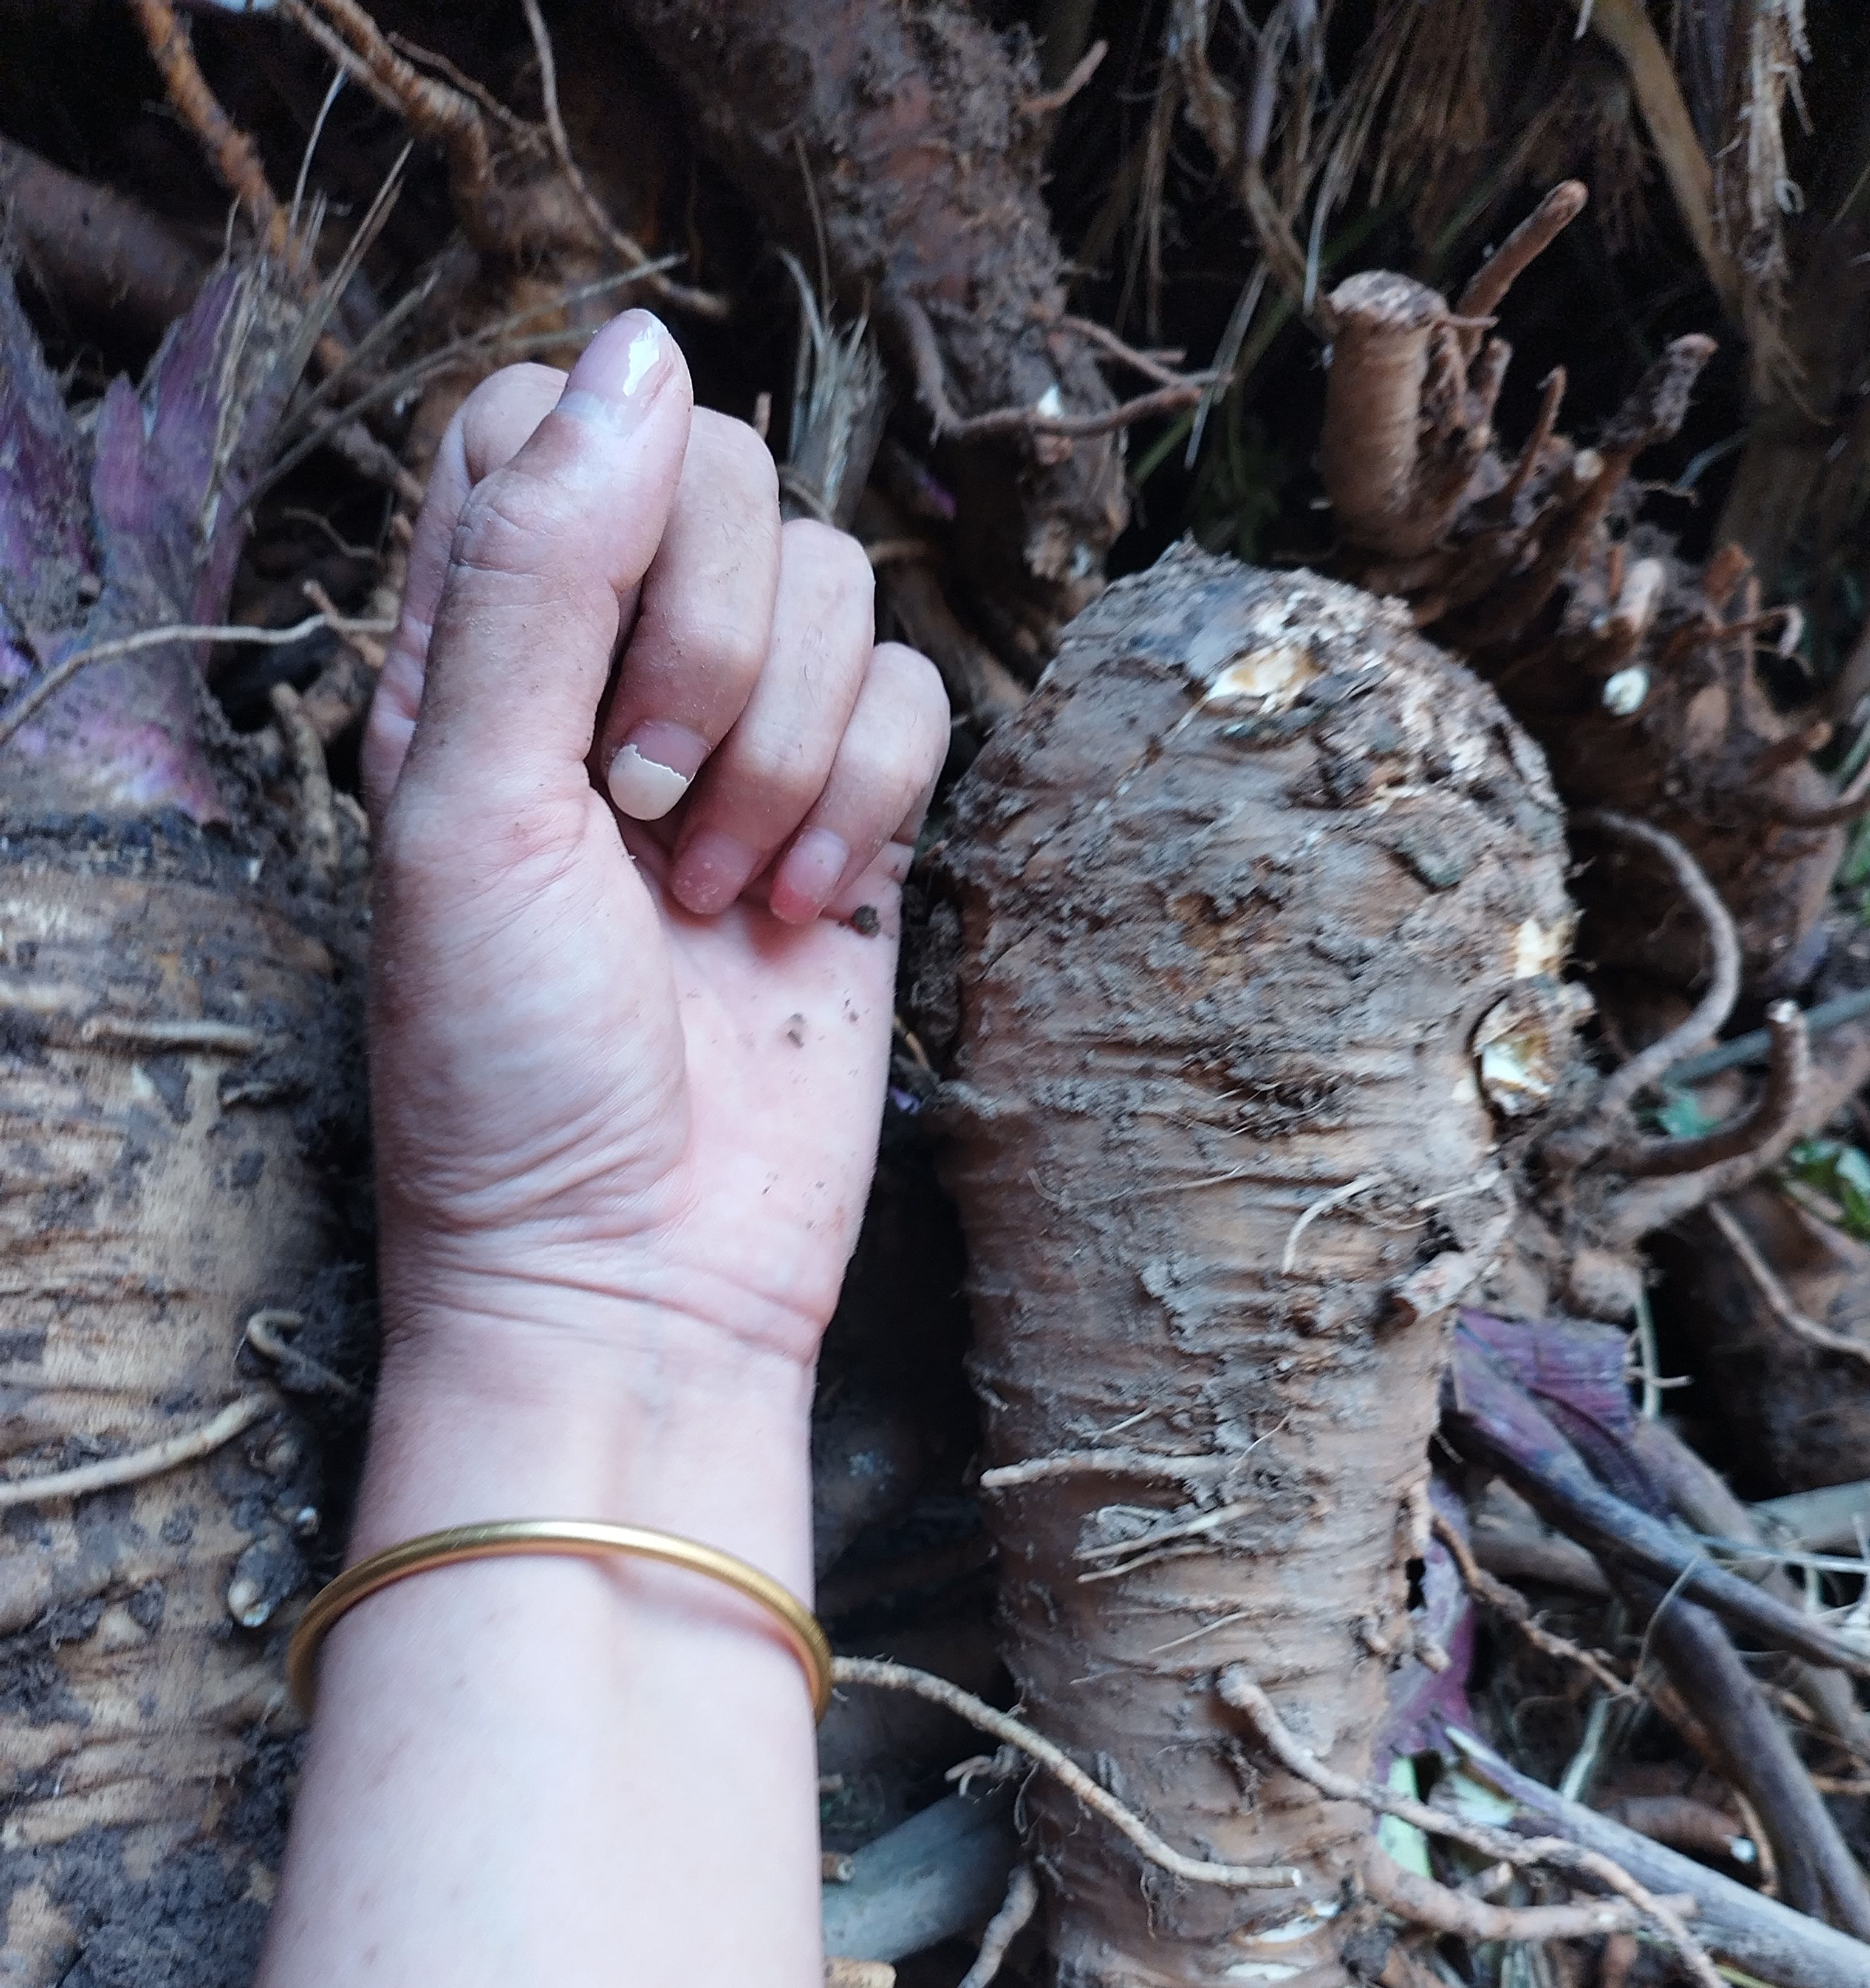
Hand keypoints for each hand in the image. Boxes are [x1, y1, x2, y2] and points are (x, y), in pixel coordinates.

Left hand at [361, 312, 948, 1383]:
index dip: (596, 489)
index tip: (589, 645)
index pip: (547, 421)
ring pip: (844, 588)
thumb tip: (639, 351)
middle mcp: (615, 675)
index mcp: (475, 652)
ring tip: (710, 888)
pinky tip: (796, 914)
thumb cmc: (507, 1074)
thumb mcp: (469, 806)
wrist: (634, 1276)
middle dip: (712, 649)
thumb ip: (544, 570)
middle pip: (731, 480)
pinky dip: (872, 802)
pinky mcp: (859, 829)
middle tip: (643, 806)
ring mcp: (748, 750)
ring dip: (789, 748)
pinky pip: (923, 704)